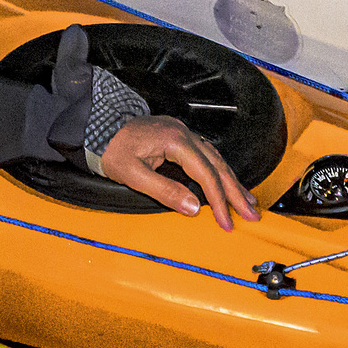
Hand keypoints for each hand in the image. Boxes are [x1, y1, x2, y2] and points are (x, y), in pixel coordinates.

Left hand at [94, 115, 261, 229]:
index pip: (205, 174)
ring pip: (216, 158)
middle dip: (236, 192)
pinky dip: (219, 170)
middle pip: (217, 165)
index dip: (219, 201)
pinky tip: (226, 181)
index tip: (227, 221)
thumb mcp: (132, 175)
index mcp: (174, 140)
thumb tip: (194, 207)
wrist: (95, 125)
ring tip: (247, 200)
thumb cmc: (110, 148)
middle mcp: (183, 133)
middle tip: (253, 214)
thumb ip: (164, 191)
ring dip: (232, 181)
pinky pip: (206, 154)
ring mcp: (181, 132)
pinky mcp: (177, 136)